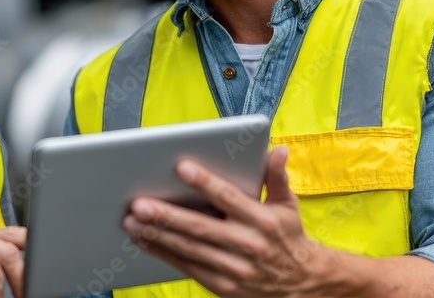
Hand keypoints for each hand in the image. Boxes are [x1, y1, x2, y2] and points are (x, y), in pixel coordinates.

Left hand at [122, 146, 326, 296]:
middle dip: (167, 215)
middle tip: (138, 202)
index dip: (206, 182)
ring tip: (131, 221)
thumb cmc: (287, 235)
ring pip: (189, 249)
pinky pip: (187, 267)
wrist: (303, 284)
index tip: (181, 167)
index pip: (229, 197)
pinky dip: (163, 253)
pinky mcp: (222, 286)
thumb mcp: (288, 205)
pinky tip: (143, 240)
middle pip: (200, 227)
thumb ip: (277, 177)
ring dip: (157, 236)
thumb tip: (278, 149)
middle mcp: (248, 245)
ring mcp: (234, 269)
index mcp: (262, 220)